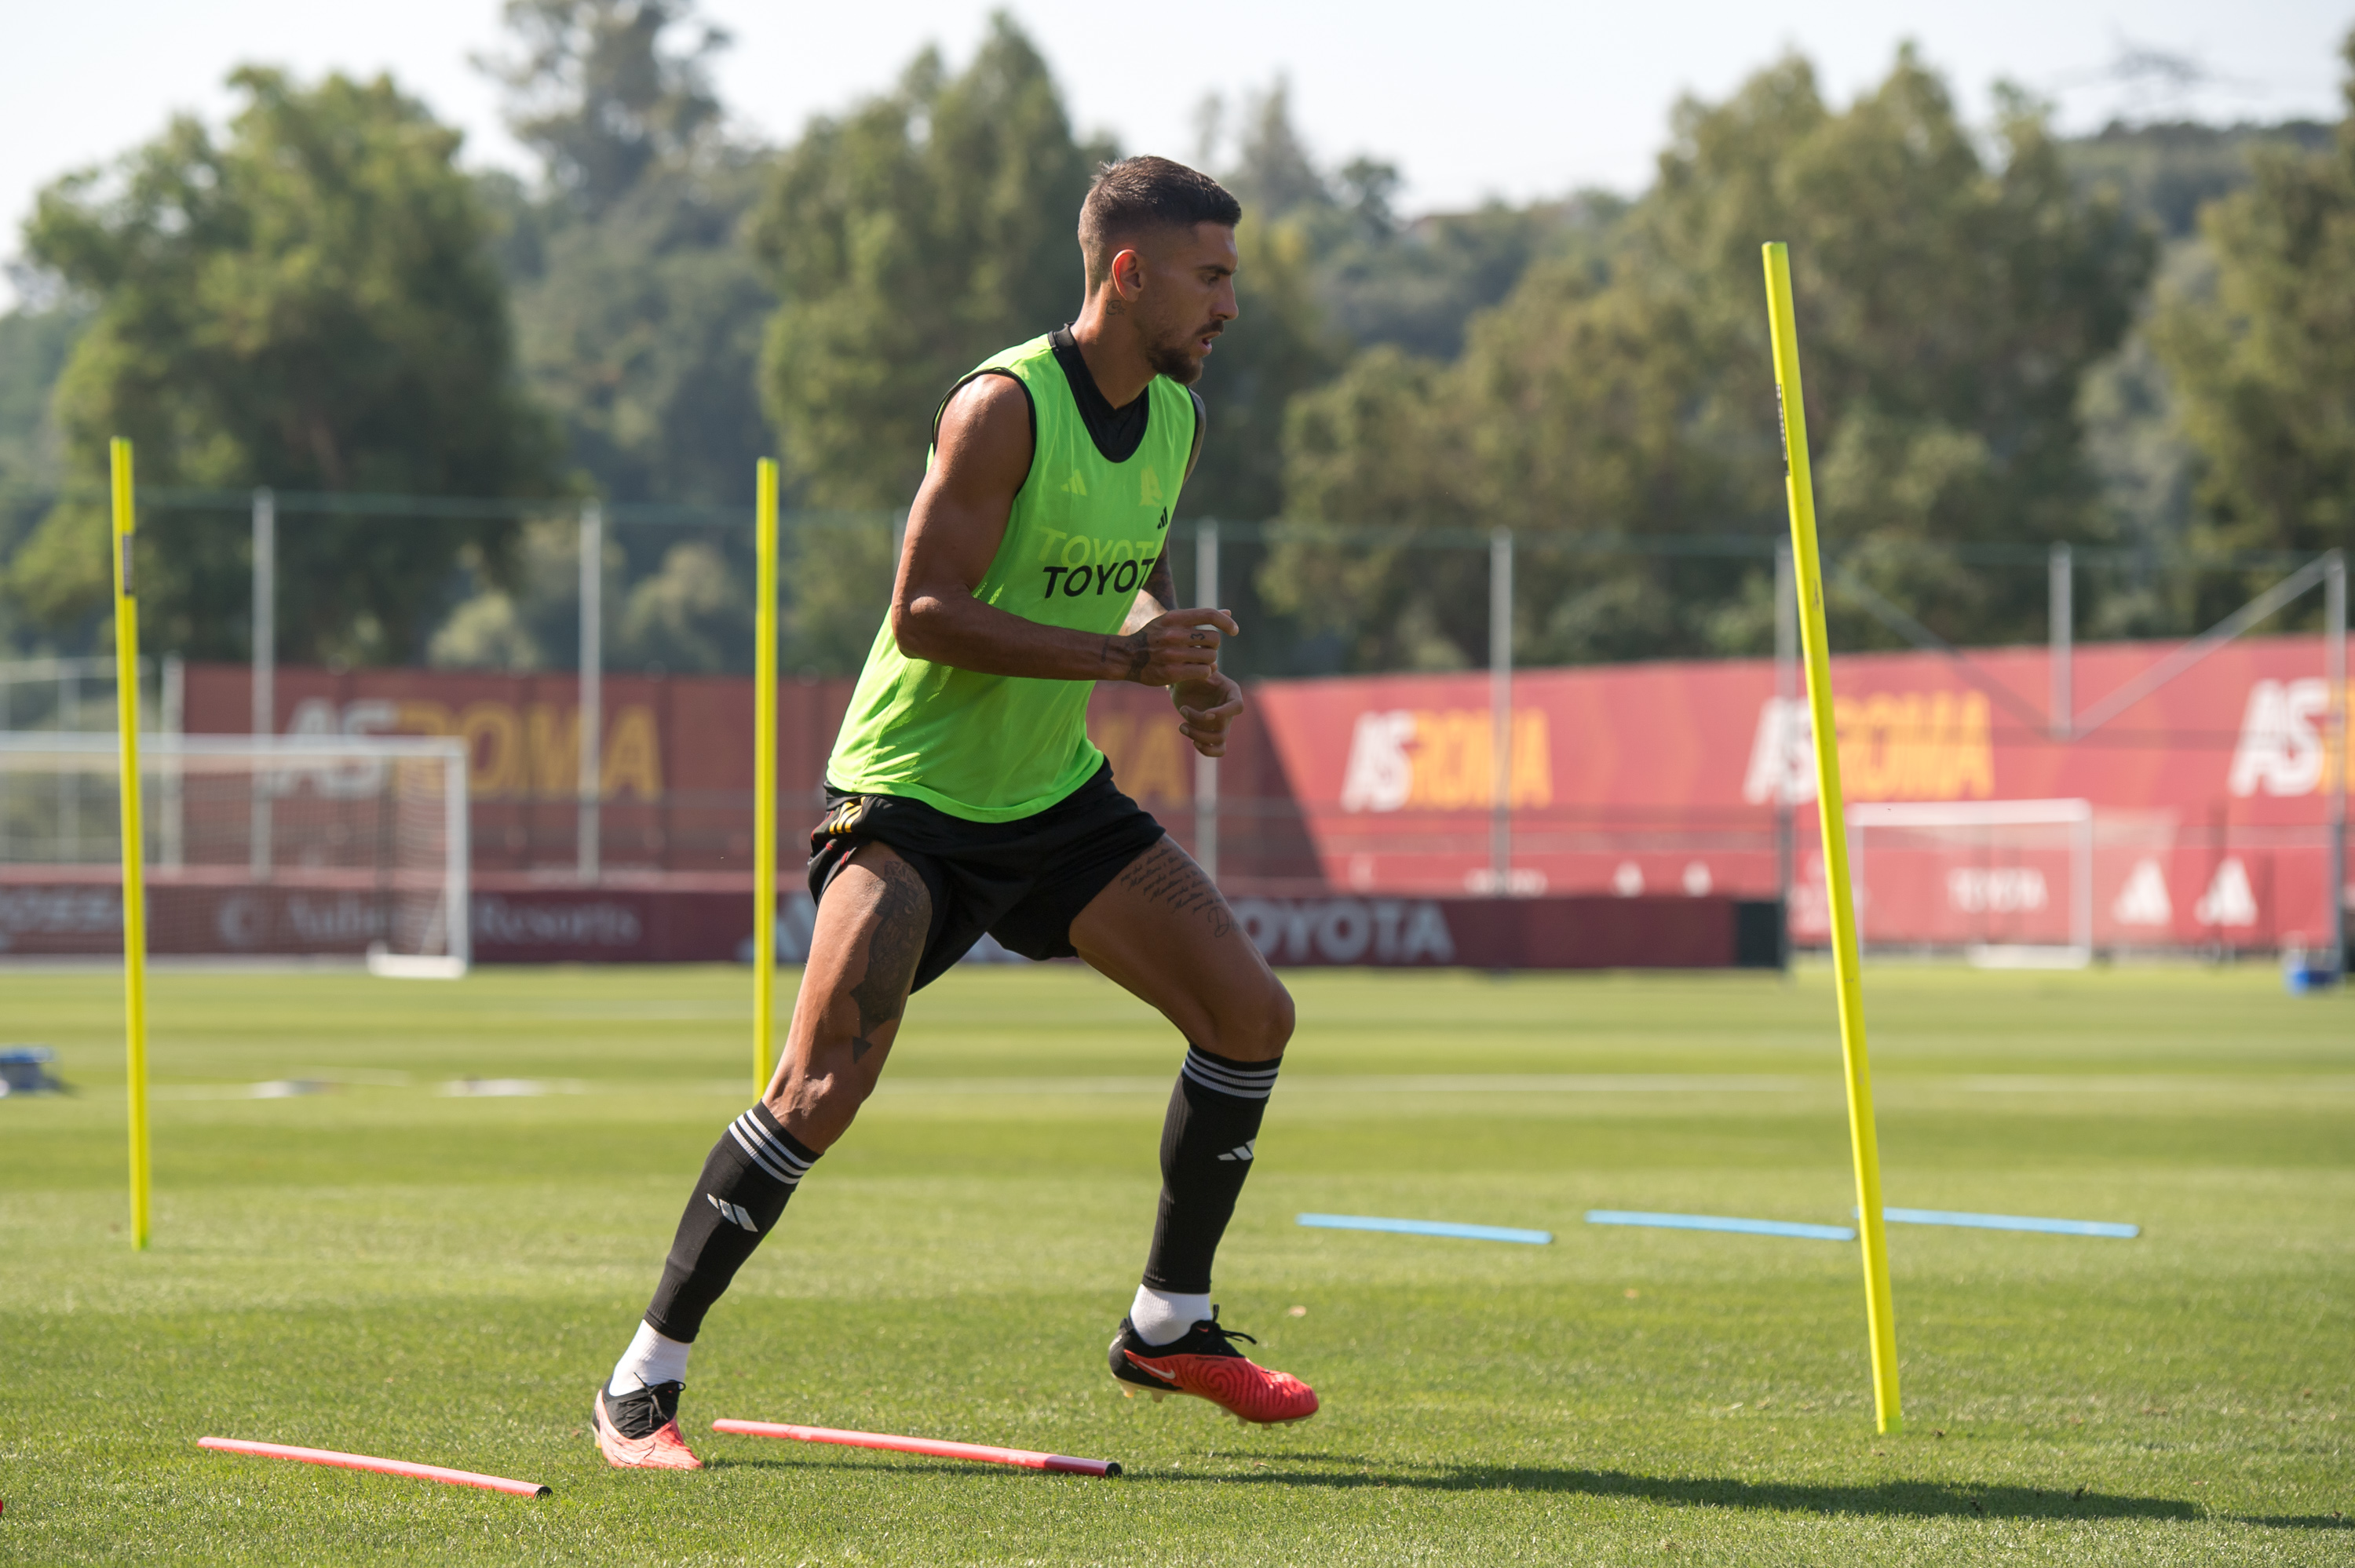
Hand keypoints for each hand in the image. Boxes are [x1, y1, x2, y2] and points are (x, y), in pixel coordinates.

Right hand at [1109, 607, 1238, 687]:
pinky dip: (1206, 672)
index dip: (1226, 622)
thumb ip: (1199, 617)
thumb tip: (1228, 611)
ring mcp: (1172, 655)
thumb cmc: (1153, 636)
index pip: (1209, 615)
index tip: (1234, 631)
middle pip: (1214, 639)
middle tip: (1205, 649)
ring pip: (1211, 657)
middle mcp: (1174, 635)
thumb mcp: (1171, 621)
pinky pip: (1204, 672)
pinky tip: (1199, 671)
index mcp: (1174, 618)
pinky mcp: (1172, 673)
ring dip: (1210, 660)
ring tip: (1200, 661)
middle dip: (1213, 646)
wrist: (1127, 656)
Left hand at [1173, 669, 1244, 757]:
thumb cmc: (1191, 675)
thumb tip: (1212, 666)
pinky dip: (1207, 750)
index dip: (1223, 713)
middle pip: (1223, 726)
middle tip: (1182, 709)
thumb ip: (1201, 669)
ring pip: (1219, 739)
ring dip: (1198, 735)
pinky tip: (1193, 741)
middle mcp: (1229, 709)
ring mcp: (1223, 723)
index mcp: (1231, 692)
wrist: (1183, 686)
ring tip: (1181, 726)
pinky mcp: (1213, 733)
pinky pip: (1219, 750)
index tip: (1206, 714)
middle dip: (1200, 722)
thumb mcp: (1194, 670)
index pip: (1237, 707)